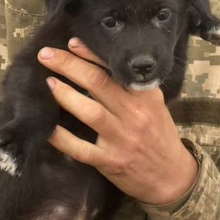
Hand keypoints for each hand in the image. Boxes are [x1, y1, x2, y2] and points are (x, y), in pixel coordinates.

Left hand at [39, 39, 197, 204]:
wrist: (172, 176)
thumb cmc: (160, 136)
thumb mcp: (155, 106)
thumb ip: (132, 89)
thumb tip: (99, 66)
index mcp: (147, 97)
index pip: (116, 69)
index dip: (91, 55)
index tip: (71, 43)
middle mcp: (135, 115)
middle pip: (97, 83)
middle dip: (69, 66)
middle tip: (46, 55)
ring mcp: (122, 139)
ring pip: (89, 112)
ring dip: (65, 95)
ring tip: (48, 82)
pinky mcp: (110, 161)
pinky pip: (80, 148)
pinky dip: (62, 138)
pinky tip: (48, 129)